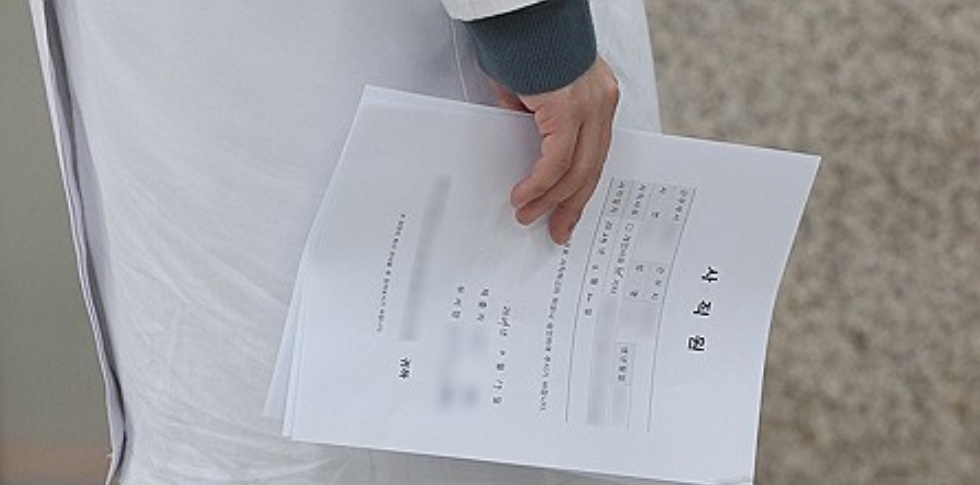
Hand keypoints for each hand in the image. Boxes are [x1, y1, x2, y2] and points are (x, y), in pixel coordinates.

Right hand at [492, 56, 618, 244]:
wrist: (519, 14)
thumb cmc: (524, 42)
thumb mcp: (533, 92)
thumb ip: (535, 120)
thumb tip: (526, 146)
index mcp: (598, 99)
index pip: (595, 154)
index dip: (581, 187)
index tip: (568, 210)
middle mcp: (601, 104)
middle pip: (592, 168)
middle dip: (571, 204)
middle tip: (557, 229)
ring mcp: (589, 108)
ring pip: (577, 170)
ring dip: (550, 198)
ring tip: (528, 214)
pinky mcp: (568, 110)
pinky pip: (556, 161)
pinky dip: (539, 182)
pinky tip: (524, 195)